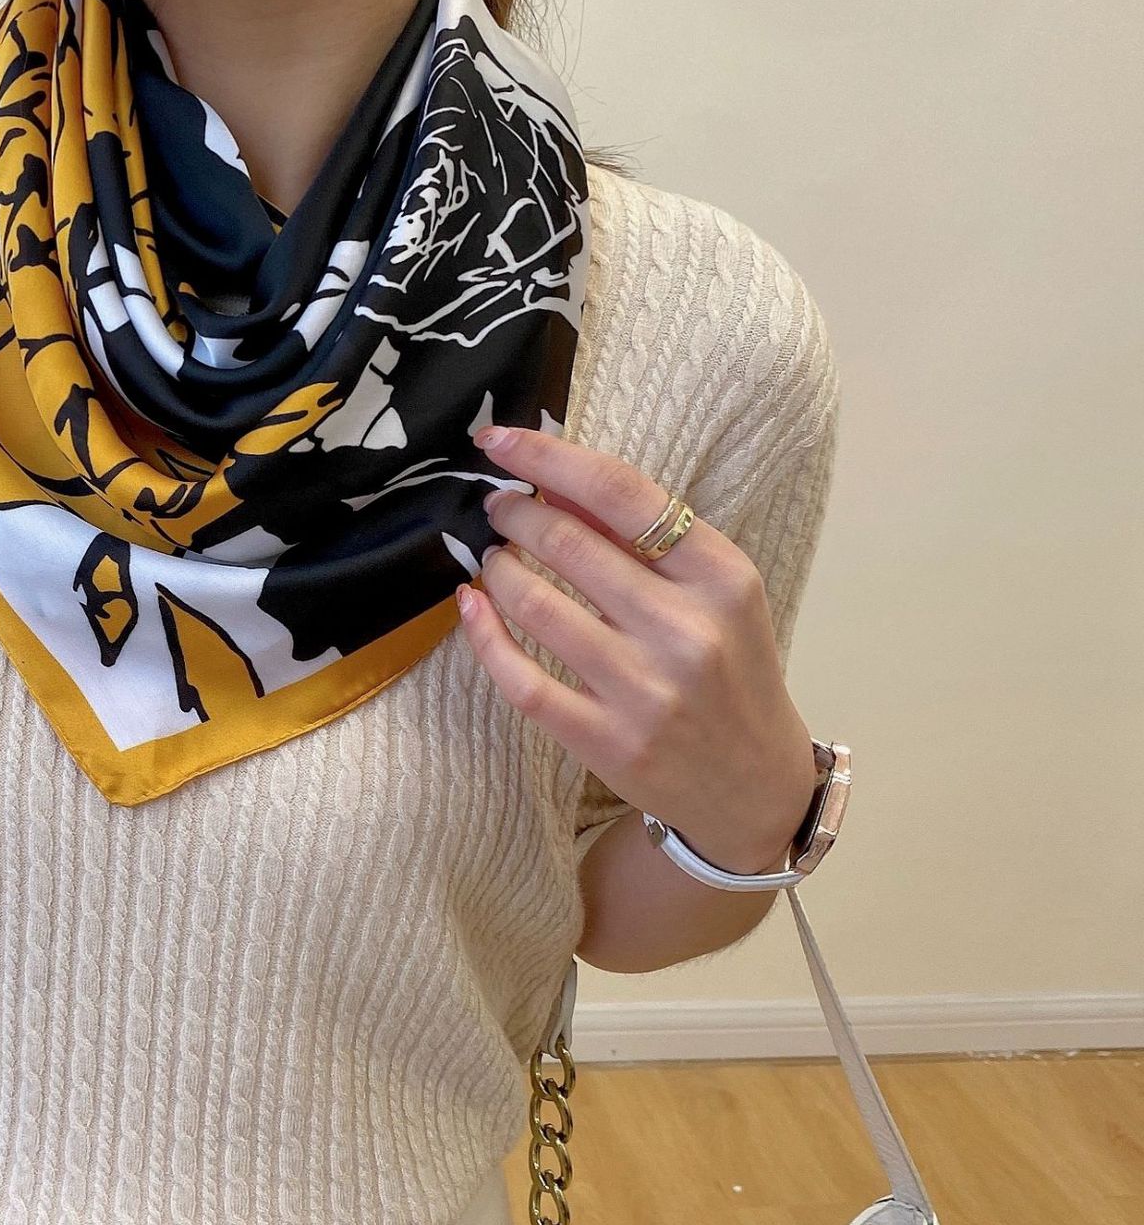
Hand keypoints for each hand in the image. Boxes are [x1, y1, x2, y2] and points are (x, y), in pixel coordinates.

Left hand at [455, 425, 817, 874]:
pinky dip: (483, 635)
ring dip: (497, 568)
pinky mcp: (605, 741)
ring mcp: (644, 690)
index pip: (621, 492)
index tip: (496, 440)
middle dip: (513, 513)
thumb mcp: (713, 591)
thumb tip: (549, 477)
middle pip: (568, 542)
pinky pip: (520, 677)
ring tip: (492, 558)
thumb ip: (642, 536)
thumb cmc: (728, 669)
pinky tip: (471, 608)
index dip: (547, 456)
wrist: (753, 784)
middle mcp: (686, 630)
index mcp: (723, 576)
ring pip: (535, 604)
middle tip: (496, 507)